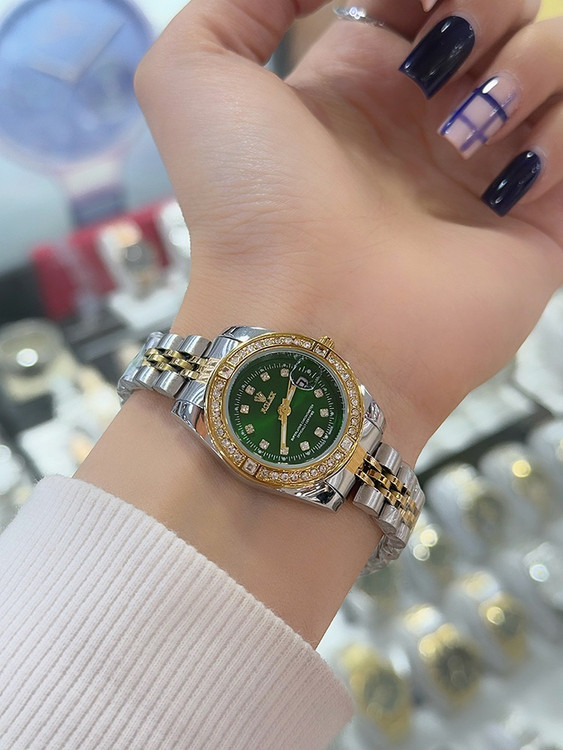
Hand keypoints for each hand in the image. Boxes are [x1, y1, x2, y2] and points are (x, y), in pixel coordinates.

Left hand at [135, 0, 562, 464]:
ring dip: (532, 63)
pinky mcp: (532, 227)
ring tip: (471, 124)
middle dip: (486, 6)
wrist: (305, 323)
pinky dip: (558, 136)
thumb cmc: (250, 202)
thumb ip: (240, 2)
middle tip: (444, 57)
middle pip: (495, 19)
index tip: (416, 4)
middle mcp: (424, 125)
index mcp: (358, 86)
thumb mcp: (194, 74)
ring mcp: (480, 177)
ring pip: (551, 68)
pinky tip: (509, 171)